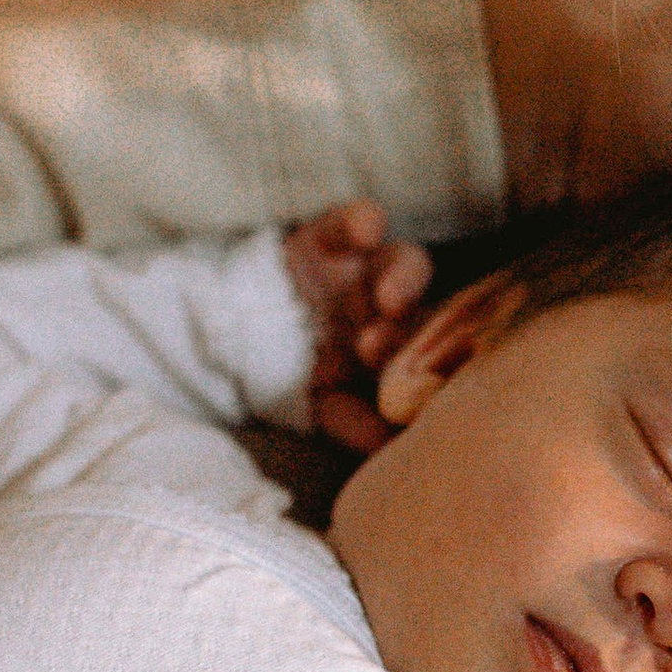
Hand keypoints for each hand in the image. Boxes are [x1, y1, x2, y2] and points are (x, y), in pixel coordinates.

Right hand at [283, 199, 431, 451]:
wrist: (237, 338)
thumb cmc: (297, 376)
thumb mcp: (323, 407)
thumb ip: (355, 425)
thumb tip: (387, 450)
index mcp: (402, 347)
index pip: (435, 350)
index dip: (434, 364)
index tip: (428, 387)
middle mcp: (394, 306)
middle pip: (425, 306)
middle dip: (410, 328)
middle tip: (385, 348)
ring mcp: (366, 269)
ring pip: (403, 262)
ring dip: (401, 280)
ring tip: (386, 302)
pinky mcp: (331, 237)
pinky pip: (350, 222)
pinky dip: (361, 221)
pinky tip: (366, 230)